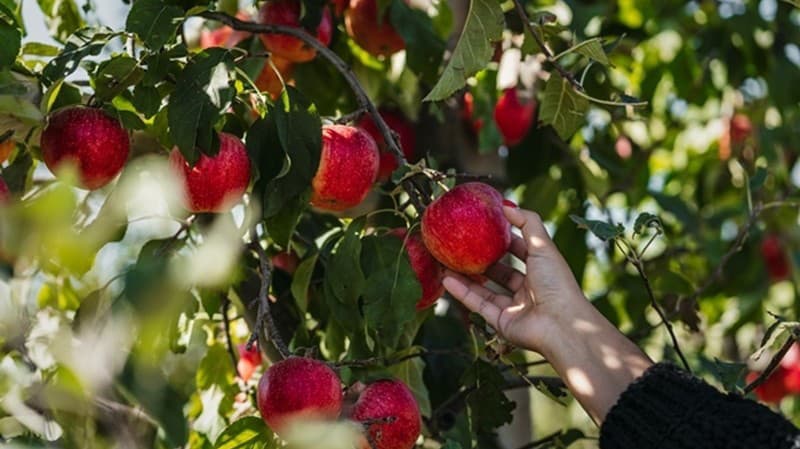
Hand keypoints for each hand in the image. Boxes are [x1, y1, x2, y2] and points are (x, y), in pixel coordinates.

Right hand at [442, 206, 587, 355]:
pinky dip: (462, 292)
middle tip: (461, 246)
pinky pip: (478, 304)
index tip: (485, 227)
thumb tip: (506, 205)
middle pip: (501, 272)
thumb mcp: (543, 246)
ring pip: (485, 289)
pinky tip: (446, 279)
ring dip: (466, 277)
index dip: (505, 239)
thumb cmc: (557, 283)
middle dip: (481, 260)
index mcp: (542, 271)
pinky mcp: (501, 322)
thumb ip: (527, 223)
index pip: (521, 251)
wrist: (561, 325)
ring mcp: (514, 307)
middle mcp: (528, 290)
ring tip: (446, 262)